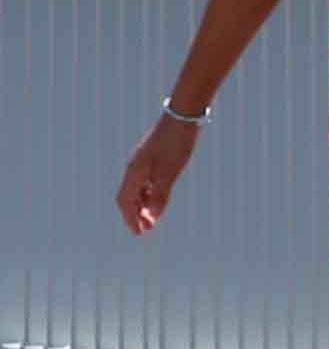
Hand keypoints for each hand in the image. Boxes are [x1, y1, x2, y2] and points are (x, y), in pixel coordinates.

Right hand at [116, 114, 200, 235]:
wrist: (182, 115)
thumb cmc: (176, 144)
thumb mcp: (170, 173)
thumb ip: (160, 195)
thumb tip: (152, 218)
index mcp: (134, 172)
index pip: (125, 201)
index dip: (130, 218)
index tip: (139, 233)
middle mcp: (134, 168)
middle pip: (128, 196)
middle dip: (134, 214)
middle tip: (144, 230)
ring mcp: (143, 161)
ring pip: (137, 188)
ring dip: (142, 205)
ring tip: (151, 219)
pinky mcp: (152, 156)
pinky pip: (145, 180)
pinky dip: (148, 193)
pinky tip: (157, 198)